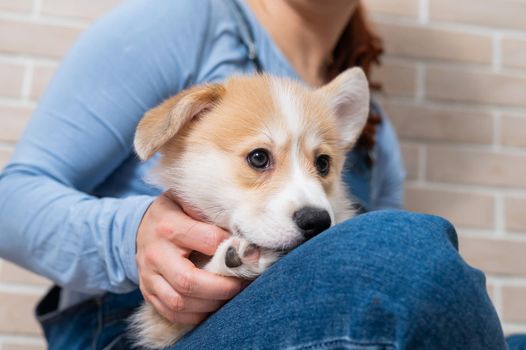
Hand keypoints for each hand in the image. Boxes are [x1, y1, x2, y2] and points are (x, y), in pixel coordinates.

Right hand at [136, 192, 242, 324]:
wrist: (139, 226)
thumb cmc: (175, 212)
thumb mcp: (189, 201)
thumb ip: (214, 215)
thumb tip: (246, 237)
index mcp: (169, 225)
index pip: (207, 241)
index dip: (231, 249)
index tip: (248, 254)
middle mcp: (156, 253)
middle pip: (189, 281)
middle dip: (221, 287)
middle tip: (241, 283)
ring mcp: (149, 276)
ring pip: (180, 302)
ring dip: (210, 304)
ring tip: (228, 295)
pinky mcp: (148, 293)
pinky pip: (171, 313)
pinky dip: (195, 315)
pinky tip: (211, 305)